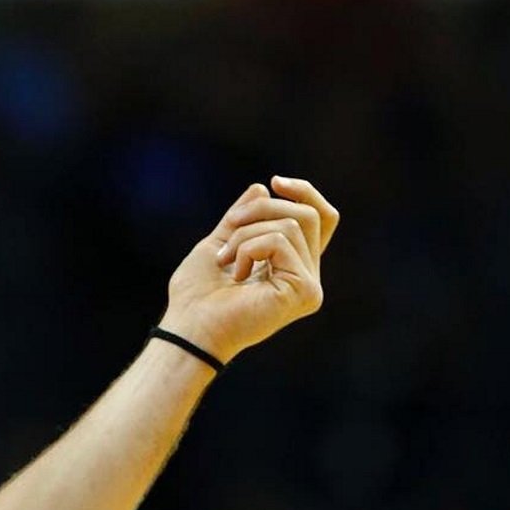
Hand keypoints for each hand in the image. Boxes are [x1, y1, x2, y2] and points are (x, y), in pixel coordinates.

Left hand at [159, 175, 338, 364]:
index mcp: (291, 266)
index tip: (274, 182)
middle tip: (230, 225)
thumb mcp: (220, 243)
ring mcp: (309, 286)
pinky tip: (236, 272)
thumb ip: (243, 219)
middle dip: (262, 209)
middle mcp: (306, 276)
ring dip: (246, 233)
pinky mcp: (305, 292)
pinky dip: (249, 247)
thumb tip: (263, 188)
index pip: (320, 218)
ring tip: (226, 260)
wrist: (189, 327)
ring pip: (291, 225)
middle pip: (307, 214)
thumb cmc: (197, 295)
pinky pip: (281, 242)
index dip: (305, 193)